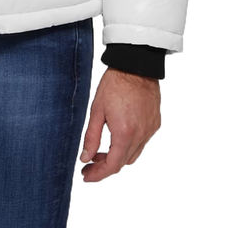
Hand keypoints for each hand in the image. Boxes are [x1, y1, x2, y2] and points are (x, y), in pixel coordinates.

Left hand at [79, 67, 160, 181]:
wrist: (136, 65)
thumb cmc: (115, 83)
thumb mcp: (97, 110)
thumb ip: (91, 137)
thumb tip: (85, 158)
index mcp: (125, 133)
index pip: (112, 166)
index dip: (98, 174)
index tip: (86, 176)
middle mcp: (141, 135)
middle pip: (123, 162)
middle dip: (105, 166)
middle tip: (90, 162)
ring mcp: (150, 130)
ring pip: (133, 154)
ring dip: (118, 156)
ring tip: (102, 151)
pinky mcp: (155, 123)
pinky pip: (142, 142)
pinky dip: (129, 145)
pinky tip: (118, 136)